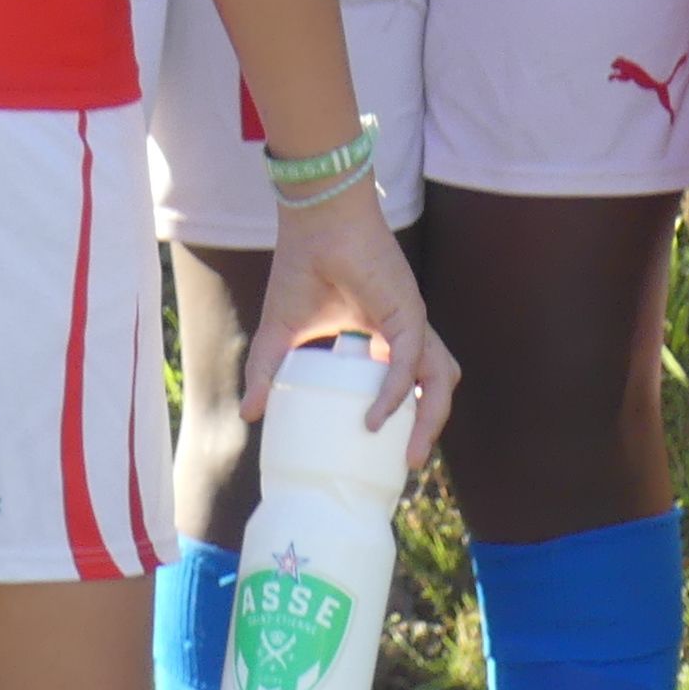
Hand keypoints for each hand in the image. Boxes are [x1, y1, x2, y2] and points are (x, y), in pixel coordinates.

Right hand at [241, 182, 455, 469]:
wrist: (314, 224)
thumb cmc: (302, 270)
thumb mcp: (279, 334)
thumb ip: (267, 373)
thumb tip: (249, 415)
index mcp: (385, 337)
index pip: (413, 384)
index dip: (409, 418)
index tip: (388, 453)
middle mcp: (405, 332)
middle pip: (435, 388)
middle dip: (428, 429)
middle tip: (405, 465)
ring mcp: (411, 323)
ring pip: (439, 379)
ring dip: (430, 420)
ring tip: (408, 456)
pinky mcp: (409, 312)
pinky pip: (409, 363)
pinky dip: (397, 393)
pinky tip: (376, 419)